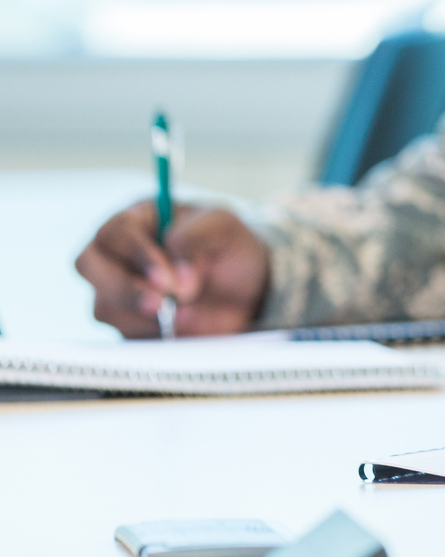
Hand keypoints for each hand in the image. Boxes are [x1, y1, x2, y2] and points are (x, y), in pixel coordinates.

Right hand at [75, 200, 269, 337]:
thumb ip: (196, 239)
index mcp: (134, 220)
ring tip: (188, 313)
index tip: (167, 279)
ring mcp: (114, 291)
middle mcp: (115, 254)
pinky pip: (123, 336)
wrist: (244, 283)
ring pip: (104, 307)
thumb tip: (178, 278)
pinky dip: (153, 336)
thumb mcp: (221, 226)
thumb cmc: (225, 243)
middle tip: (162, 304)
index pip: (116, 233)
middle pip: (89, 267)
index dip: (137, 256)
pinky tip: (183, 327)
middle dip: (125, 290)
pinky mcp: (126, 323)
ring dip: (144, 317)